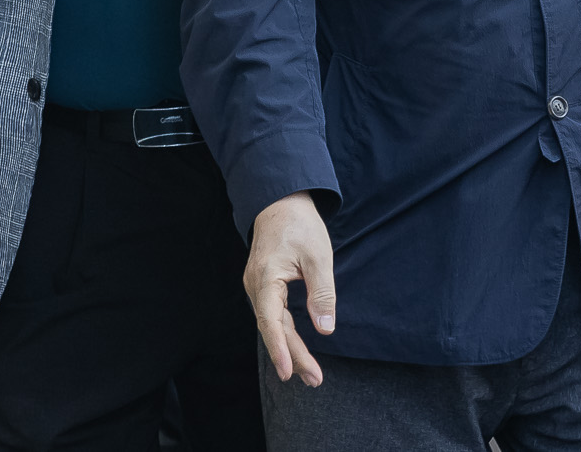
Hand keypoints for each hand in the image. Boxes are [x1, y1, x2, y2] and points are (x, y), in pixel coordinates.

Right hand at [245, 192, 334, 385]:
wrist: (281, 201)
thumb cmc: (300, 224)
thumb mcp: (318, 256)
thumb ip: (322, 294)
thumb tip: (325, 329)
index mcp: (266, 278)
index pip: (271, 322)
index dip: (280, 350)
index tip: (288, 373)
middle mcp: (255, 286)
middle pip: (273, 329)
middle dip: (293, 357)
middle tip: (315, 380)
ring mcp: (256, 287)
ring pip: (272, 325)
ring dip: (289, 349)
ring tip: (308, 373)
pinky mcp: (262, 286)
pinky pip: (272, 316)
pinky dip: (284, 334)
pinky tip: (294, 349)